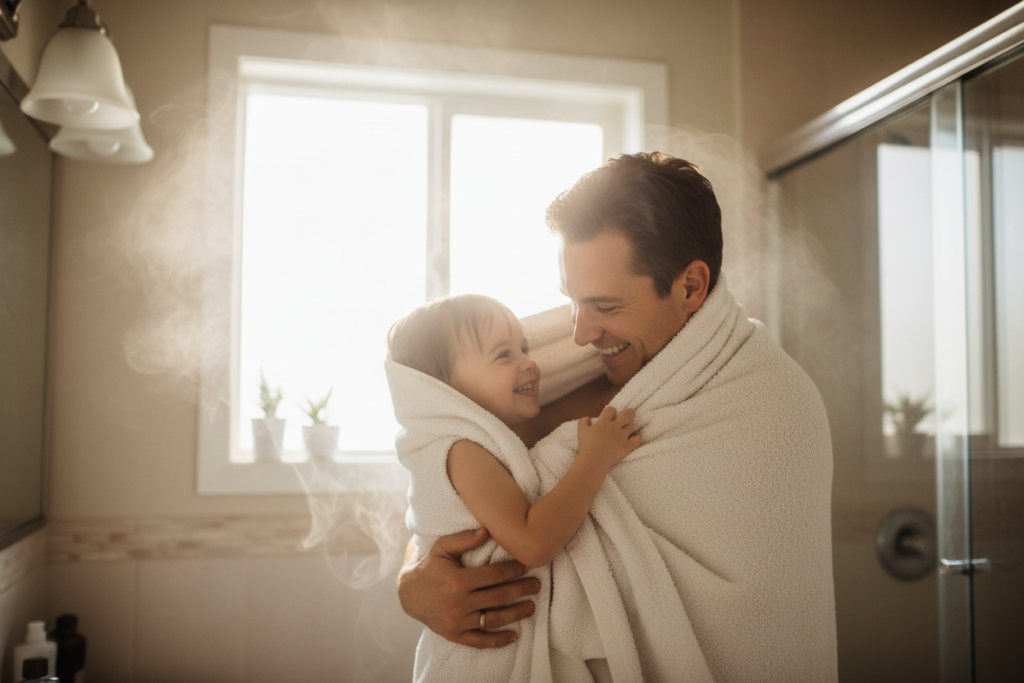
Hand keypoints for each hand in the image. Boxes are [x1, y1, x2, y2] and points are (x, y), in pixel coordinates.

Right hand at [397, 527, 540, 647]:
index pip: (494, 575)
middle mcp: (459, 603)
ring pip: (494, 619)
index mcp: (458, 581)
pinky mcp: (455, 634)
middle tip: (537, 585)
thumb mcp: (442, 547)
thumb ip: (464, 538)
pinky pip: (480, 641)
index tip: (527, 565)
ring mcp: (458, 621)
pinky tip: (513, 635)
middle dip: (521, 590)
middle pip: (499, 596)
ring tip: (531, 606)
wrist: (409, 593)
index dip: (514, 569)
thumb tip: (487, 530)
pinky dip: (498, 640)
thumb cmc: (429, 566)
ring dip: (516, 613)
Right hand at [577, 406, 640, 466]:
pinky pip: (637, 439)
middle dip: (630, 412)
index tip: (610, 415)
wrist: (594, 460)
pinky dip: (637, 438)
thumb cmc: (587, 445)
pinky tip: (633, 439)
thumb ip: (583, 421)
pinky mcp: (627, 446)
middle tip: (630, 413)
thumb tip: (588, 418)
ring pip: (632, 427)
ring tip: (628, 429)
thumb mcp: (581, 430)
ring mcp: (622, 436)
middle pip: (627, 415)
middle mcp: (615, 427)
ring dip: (630, 428)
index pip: (611, 410)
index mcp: (604, 422)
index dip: (611, 411)